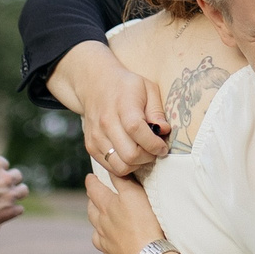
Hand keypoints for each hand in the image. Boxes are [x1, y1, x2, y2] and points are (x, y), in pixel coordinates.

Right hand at [51, 40, 167, 177]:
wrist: (94, 85)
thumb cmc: (126, 87)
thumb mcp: (148, 89)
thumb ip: (157, 111)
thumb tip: (164, 130)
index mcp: (122, 106)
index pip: (137, 130)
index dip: (154, 144)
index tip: (163, 146)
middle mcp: (106, 123)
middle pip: (130, 155)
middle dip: (148, 157)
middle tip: (154, 150)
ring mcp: (96, 137)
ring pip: (120, 166)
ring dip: (136, 164)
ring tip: (142, 152)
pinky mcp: (91, 147)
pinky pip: (110, 168)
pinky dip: (124, 166)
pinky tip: (130, 154)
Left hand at [86, 170, 167, 253]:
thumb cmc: (144, 224)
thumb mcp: (135, 195)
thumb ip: (122, 181)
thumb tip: (111, 169)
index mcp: (107, 208)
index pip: (94, 190)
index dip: (92, 182)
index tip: (90, 178)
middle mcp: (102, 227)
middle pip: (92, 213)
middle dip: (92, 204)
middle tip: (93, 199)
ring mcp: (106, 246)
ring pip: (96, 236)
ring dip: (97, 229)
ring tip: (101, 226)